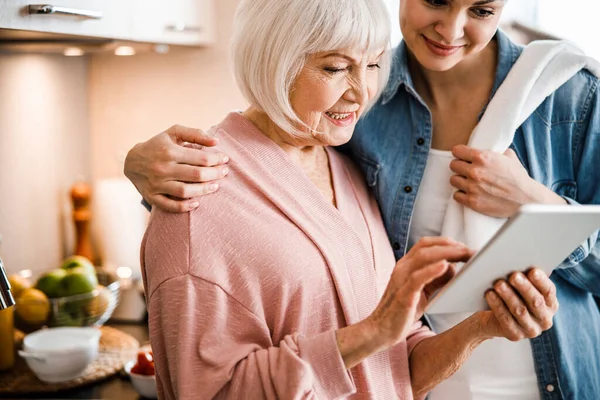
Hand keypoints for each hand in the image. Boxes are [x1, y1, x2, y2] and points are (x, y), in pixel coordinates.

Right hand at [124, 125, 229, 211]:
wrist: (131, 161)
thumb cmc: (158, 145)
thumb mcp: (173, 133)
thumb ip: (195, 134)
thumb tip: (216, 142)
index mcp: (169, 151)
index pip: (200, 158)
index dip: (216, 160)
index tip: (225, 160)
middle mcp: (162, 168)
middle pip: (196, 175)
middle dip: (215, 174)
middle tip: (224, 173)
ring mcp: (156, 184)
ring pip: (185, 191)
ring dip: (204, 191)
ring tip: (215, 186)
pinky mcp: (151, 197)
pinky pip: (170, 206)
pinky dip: (184, 207)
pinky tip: (197, 204)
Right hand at [368, 237, 473, 347]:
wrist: (380, 331)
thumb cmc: (402, 312)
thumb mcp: (421, 291)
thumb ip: (434, 279)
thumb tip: (452, 268)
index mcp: (405, 266)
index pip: (425, 244)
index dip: (445, 242)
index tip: (464, 246)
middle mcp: (402, 268)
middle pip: (426, 247)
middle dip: (450, 246)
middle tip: (470, 251)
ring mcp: (401, 280)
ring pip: (423, 257)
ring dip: (447, 253)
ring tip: (464, 255)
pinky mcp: (403, 295)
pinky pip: (417, 278)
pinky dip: (432, 270)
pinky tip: (446, 266)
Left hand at [449, 145, 565, 217]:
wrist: (526, 199)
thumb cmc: (519, 179)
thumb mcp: (509, 158)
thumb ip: (496, 152)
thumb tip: (491, 149)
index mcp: (483, 157)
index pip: (457, 151)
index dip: (459, 153)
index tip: (461, 156)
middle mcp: (475, 171)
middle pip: (453, 165)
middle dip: (459, 167)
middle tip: (466, 170)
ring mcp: (472, 187)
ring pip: (453, 180)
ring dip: (460, 180)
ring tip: (468, 182)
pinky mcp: (472, 201)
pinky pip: (456, 195)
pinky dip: (461, 194)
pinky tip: (469, 193)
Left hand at [478, 268, 558, 340]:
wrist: (492, 319)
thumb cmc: (510, 296)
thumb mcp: (519, 287)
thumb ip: (526, 276)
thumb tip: (524, 260)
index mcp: (550, 304)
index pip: (549, 291)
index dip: (541, 281)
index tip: (532, 270)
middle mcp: (545, 319)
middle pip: (535, 301)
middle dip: (524, 287)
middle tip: (513, 275)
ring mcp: (531, 330)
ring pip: (520, 311)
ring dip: (509, 296)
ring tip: (499, 283)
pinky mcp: (515, 335)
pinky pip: (506, 320)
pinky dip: (497, 306)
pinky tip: (490, 294)